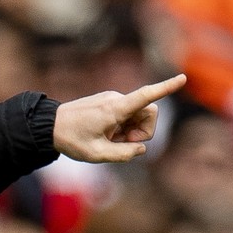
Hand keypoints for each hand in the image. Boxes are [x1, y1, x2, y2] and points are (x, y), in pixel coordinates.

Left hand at [52, 74, 187, 162]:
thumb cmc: (72, 140)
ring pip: (139, 116)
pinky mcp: (110, 103)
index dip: (165, 88)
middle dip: (144, 131)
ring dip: (132, 131)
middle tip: (122, 144)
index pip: (146, 96)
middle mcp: (117, 100)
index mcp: (115, 109)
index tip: (183, 78)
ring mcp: (113, 100)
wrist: (49, 126)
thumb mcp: (97, 154)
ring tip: (111, 140)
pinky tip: (106, 134)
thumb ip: (123, 154)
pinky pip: (128, 115)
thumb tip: (141, 148)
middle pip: (149, 113)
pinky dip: (124, 128)